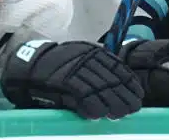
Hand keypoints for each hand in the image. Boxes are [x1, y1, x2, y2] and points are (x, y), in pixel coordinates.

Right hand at [1, 40, 142, 119]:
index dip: (130, 83)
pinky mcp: (64, 81)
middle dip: (124, 96)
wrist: (29, 65)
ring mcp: (76, 70)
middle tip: (132, 109)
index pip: (118, 67)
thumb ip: (97, 69)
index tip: (138, 95)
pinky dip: (91, 107)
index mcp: (93, 52)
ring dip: (111, 104)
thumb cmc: (57, 66)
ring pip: (100, 88)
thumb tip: (117, 85)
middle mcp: (87, 59)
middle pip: (112, 79)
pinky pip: (82, 95)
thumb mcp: (80, 59)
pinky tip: (97, 115)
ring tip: (119, 115)